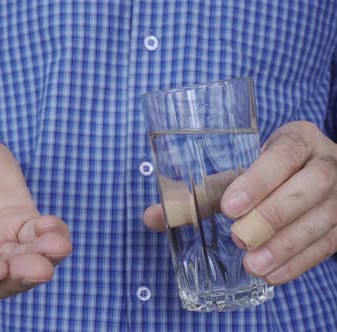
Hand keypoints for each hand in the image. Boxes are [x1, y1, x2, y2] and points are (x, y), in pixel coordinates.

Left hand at [144, 121, 336, 284]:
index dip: (259, 179)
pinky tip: (273, 275)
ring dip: (286, 245)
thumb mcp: (240, 171)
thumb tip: (152, 217)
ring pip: (323, 219)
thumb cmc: (266, 172)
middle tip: (239, 238)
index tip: (229, 206)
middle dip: (273, 215)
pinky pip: (327, 244)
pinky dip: (299, 262)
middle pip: (310, 186)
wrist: (311, 174)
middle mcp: (326, 163)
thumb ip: (200, 192)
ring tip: (254, 265)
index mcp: (297, 140)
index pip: (284, 153)